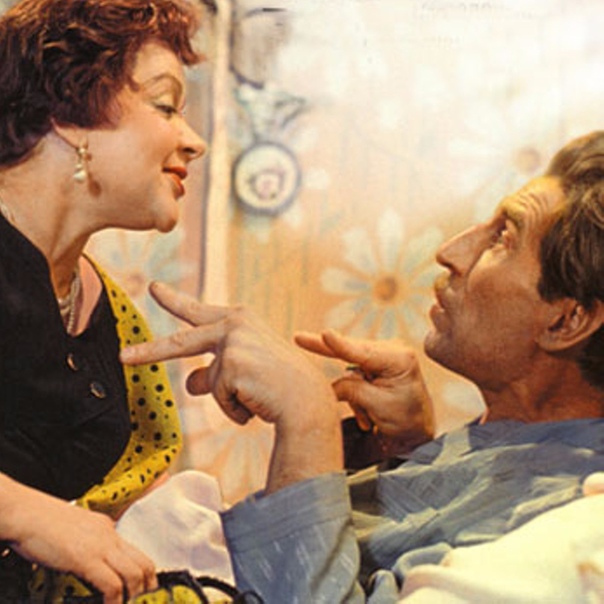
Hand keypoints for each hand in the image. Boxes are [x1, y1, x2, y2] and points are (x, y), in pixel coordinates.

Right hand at [0, 476, 155, 602]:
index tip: (141, 588)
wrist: (26, 513)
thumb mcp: (74, 529)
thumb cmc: (41, 522)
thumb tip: (90, 562)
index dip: (143, 573)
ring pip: (134, 574)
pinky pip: (112, 585)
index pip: (136, 551)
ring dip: (132, 596)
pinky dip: (114, 601)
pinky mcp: (86, 559)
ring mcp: (100, 546)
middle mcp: (109, 535)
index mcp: (107, 527)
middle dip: (146, 586)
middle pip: (143, 563)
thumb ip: (87, 541)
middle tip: (139, 600)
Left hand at [121, 282, 342, 491]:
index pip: (198, 312)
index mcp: (240, 320)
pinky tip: (258, 402)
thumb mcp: (246, 371)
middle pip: (181, 343)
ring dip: (228, 400)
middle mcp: (234, 324)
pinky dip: (235, 410)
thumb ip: (214, 371)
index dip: (174, 301)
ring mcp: (232, 342)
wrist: (308, 400)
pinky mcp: (231, 364)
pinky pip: (219, 398)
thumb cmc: (281, 384)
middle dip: (150, 352)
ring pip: (208, 383)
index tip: (154, 288)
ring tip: (259, 396)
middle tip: (124, 358)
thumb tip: (190, 382)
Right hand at [295, 329, 433, 443]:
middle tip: (298, 337)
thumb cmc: (405, 421)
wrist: (417, 432)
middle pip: (351, 351)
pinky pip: (354, 374)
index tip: (324, 334)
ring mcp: (384, 355)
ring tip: (369, 418)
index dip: (340, 345)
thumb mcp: (376, 406)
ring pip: (350, 366)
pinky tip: (369, 415)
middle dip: (328, 352)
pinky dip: (356, 394)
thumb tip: (328, 384)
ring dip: (352, 393)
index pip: (362, 353)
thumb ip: (350, 390)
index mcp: (399, 359)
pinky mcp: (377, 364)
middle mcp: (393, 350)